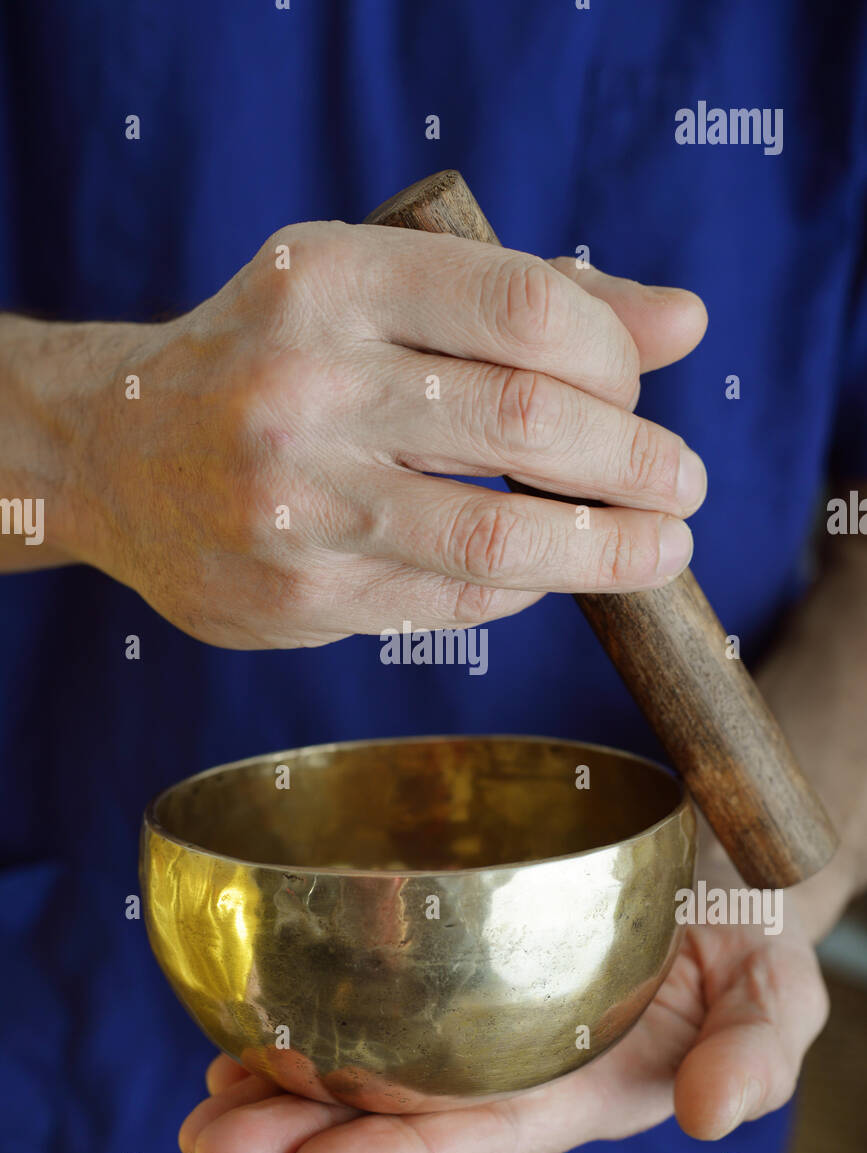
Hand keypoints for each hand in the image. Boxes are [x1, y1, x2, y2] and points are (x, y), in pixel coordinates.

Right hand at [36, 226, 705, 645]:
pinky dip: (522, 584)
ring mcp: (296, 499)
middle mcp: (306, 383)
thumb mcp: (375, 290)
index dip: (617, 356)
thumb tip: (684, 322)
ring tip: (661, 545)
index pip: (527, 306)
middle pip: (529, 421)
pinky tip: (542, 568)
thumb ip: (526, 298)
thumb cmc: (271, 359)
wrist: (115, 455)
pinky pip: (452, 598)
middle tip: (682, 481)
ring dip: (609, 546)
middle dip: (638, 460)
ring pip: (498, 531)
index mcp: (331, 278)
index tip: (641, 390)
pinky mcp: (298, 593)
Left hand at [177, 842, 829, 1152]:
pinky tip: (246, 1022)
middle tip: (213, 1144)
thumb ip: (755, 1055)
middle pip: (400, 1108)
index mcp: (580, 1087)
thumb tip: (711, 1114)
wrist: (718, 869)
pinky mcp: (457, 952)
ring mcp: (479, 1009)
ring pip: (370, 1057)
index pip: (482, 1133)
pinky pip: (373, 990)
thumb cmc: (745, 936)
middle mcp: (513, 1061)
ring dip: (285, 1081)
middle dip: (305, 1134)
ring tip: (207, 1098)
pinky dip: (309, 1009)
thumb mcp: (774, 993)